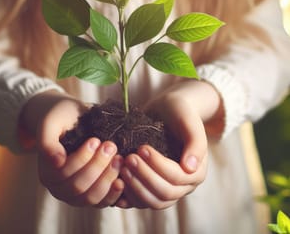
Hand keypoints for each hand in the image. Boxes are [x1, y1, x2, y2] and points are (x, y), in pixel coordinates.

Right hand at [20, 90, 123, 206]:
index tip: (95, 140)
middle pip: (78, 187)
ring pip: (91, 198)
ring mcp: (76, 195)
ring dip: (107, 178)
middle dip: (97, 166)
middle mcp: (59, 188)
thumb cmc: (62, 117)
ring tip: (119, 158)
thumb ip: (47, 141)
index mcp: (47, 172)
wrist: (74, 117)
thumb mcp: (51, 122)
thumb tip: (57, 161)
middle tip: (111, 146)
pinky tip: (122, 180)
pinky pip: (102, 202)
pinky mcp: (92, 195)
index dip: (82, 158)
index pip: (64, 172)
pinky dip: (113, 194)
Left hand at [117, 80, 221, 208]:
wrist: (167, 111)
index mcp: (196, 172)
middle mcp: (184, 185)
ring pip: (152, 201)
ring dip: (135, 188)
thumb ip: (195, 142)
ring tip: (121, 167)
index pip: (177, 177)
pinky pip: (141, 200)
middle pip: (164, 193)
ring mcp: (167, 188)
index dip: (158, 165)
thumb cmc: (179, 112)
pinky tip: (116, 183)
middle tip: (128, 158)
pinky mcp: (151, 187)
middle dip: (144, 177)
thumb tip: (190, 168)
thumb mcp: (188, 121)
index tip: (142, 148)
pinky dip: (129, 196)